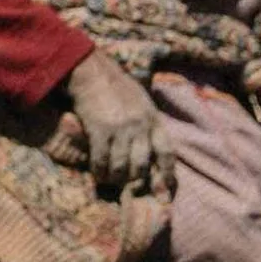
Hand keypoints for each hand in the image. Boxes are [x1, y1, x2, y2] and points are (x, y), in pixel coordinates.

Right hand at [66, 51, 169, 195]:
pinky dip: (99, 170)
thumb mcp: (142, 102)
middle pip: (143, 164)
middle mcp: (140, 126)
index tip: (165, 189)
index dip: (167, 173)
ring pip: (121, 166)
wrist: (93, 71)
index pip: (167, 152)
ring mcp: (120, 129)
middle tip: (129, 186)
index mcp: (153, 120)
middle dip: (136, 180)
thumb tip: (151, 145)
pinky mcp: (100, 129)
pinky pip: (101, 158)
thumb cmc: (117, 86)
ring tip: (110, 180)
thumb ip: (148, 122)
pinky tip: (97, 173)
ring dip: (115, 178)